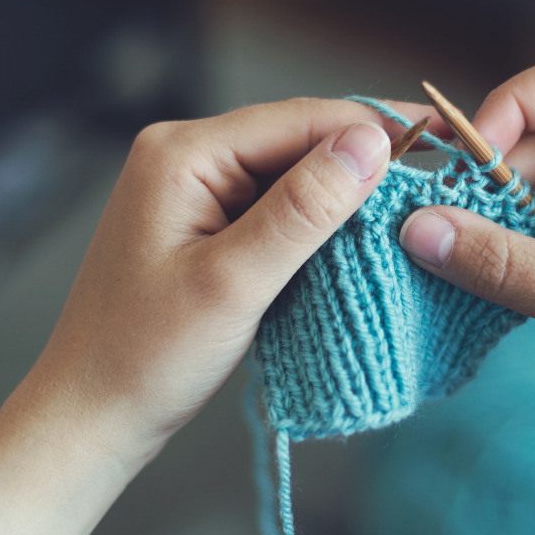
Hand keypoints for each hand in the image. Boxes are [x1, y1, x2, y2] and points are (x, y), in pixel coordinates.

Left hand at [31, 97, 431, 458]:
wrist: (90, 415)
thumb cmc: (143, 356)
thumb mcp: (233, 282)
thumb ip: (302, 210)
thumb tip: (370, 144)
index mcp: (182, 153)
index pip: (300, 119)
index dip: (376, 128)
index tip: (445, 138)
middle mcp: (185, 156)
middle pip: (298, 140)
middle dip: (365, 159)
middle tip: (440, 177)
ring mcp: (193, 189)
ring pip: (291, 174)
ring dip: (345, 192)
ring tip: (413, 205)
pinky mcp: (204, 223)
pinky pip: (274, 206)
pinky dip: (317, 222)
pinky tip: (358, 236)